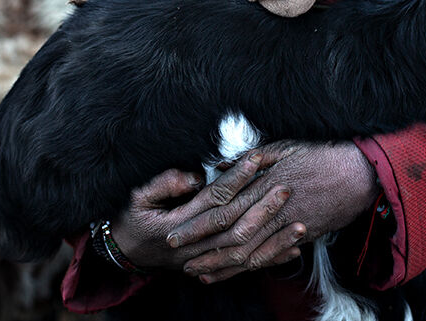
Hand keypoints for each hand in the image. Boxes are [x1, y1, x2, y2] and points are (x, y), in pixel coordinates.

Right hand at [104, 151, 295, 272]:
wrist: (124, 252)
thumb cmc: (132, 217)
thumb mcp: (137, 195)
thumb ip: (165, 183)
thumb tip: (194, 177)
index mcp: (180, 223)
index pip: (215, 199)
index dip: (237, 179)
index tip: (258, 159)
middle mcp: (196, 244)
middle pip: (236, 226)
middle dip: (263, 206)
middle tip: (287, 185)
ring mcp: (205, 259)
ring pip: (245, 251)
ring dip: (274, 239)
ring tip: (300, 223)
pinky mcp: (212, 266)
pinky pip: (246, 266)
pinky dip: (270, 259)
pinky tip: (294, 250)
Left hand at [171, 141, 379, 283]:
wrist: (359, 171)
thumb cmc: (321, 153)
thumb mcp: (284, 146)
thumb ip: (251, 159)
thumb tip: (221, 166)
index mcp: (263, 182)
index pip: (222, 208)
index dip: (197, 223)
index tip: (175, 232)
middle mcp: (271, 207)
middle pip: (229, 234)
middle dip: (201, 248)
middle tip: (178, 258)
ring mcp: (286, 224)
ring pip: (247, 251)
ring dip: (220, 263)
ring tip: (197, 271)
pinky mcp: (301, 235)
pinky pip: (270, 256)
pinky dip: (249, 267)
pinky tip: (232, 272)